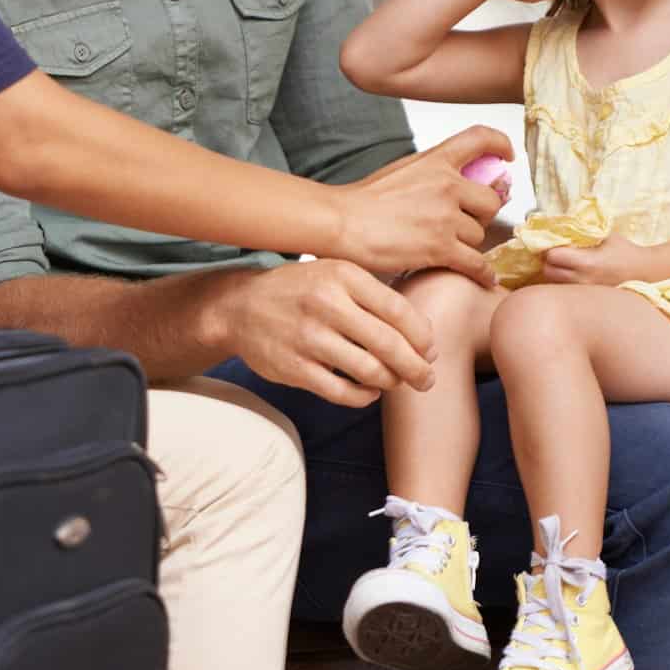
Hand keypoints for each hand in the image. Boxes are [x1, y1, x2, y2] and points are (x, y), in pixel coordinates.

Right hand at [212, 259, 438, 406]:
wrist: (239, 306)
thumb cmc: (299, 289)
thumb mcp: (335, 274)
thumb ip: (376, 296)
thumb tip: (424, 333)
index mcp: (343, 276)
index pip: (399, 311)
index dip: (422, 337)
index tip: (429, 350)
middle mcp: (327, 305)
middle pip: (390, 345)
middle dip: (416, 368)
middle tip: (426, 378)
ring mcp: (309, 338)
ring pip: (370, 371)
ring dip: (392, 382)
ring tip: (396, 383)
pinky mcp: (295, 368)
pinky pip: (343, 392)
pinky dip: (364, 396)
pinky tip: (369, 391)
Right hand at [337, 127, 513, 283]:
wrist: (341, 223)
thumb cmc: (363, 201)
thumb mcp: (402, 171)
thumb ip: (433, 173)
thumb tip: (462, 183)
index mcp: (435, 160)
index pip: (480, 138)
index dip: (500, 143)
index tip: (507, 156)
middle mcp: (446, 184)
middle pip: (490, 199)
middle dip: (482, 214)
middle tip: (465, 224)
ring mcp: (445, 217)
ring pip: (479, 234)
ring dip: (469, 244)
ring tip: (447, 249)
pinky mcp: (440, 248)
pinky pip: (477, 263)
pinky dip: (483, 273)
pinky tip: (483, 277)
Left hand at [538, 235, 653, 285]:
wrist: (645, 272)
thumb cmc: (625, 251)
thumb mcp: (604, 235)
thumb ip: (582, 233)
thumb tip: (560, 227)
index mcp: (587, 263)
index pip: (552, 257)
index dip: (549, 249)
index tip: (554, 244)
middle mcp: (583, 280)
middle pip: (548, 272)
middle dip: (548, 262)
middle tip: (556, 255)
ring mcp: (584, 292)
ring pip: (554, 284)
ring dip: (555, 274)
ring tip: (564, 266)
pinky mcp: (587, 299)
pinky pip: (566, 291)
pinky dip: (563, 283)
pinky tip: (572, 275)